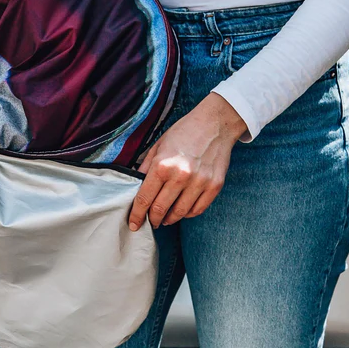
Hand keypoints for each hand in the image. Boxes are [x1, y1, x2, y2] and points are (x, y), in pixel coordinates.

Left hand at [128, 93, 247, 230]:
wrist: (215, 123)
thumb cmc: (184, 132)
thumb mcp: (158, 145)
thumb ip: (145, 167)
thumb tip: (135, 186)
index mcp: (162, 165)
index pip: (144, 198)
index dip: (137, 215)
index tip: (133, 224)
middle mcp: (180, 176)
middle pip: (160, 209)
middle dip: (152, 219)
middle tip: (150, 222)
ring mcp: (199, 182)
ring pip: (179, 213)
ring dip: (169, 219)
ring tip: (165, 219)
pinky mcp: (214, 186)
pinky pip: (198, 209)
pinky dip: (187, 214)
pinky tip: (182, 211)